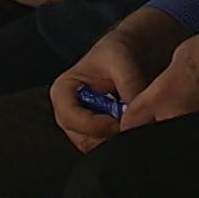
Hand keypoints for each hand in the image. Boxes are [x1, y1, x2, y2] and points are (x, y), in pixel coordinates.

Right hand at [50, 7, 188, 152]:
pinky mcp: (96, 133)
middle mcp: (67, 111)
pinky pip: (105, 146)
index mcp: (63, 90)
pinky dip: (120, 140)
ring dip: (115, 139)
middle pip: (81, 137)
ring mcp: (81, 125)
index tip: (118, 121)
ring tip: (133, 121)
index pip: (71, 117)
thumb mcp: (122, 61)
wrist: (129, 52)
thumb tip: (135, 113)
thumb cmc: (117, 51)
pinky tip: (133, 123)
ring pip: (94, 146)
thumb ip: (129, 87)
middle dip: (107, 135)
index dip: (95, 124)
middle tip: (131, 125)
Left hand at [118, 11, 198, 131]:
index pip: (132, 122)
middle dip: (149, 125)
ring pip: (173, 132)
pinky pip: (195, 131)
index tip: (130, 116)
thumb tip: (156, 98)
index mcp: (165, 97)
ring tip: (181, 107)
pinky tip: (198, 109)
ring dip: (171, 124)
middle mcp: (179, 117)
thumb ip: (162, 84)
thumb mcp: (180, 56)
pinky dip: (192, 125)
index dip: (128, 120)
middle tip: (155, 112)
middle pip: (151, 132)